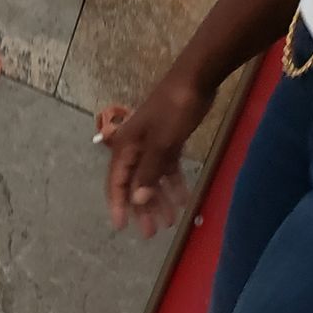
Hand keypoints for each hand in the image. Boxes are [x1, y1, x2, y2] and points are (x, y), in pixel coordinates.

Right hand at [102, 73, 213, 237]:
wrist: (195, 79)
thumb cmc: (174, 110)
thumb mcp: (161, 143)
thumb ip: (149, 172)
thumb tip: (137, 200)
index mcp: (125, 148)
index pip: (117, 183)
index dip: (118, 205)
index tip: (121, 226)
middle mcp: (134, 149)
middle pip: (135, 184)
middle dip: (142, 209)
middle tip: (150, 233)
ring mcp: (152, 145)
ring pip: (152, 179)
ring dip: (159, 200)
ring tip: (169, 221)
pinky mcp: (168, 141)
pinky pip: (167, 168)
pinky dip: (173, 183)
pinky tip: (182, 199)